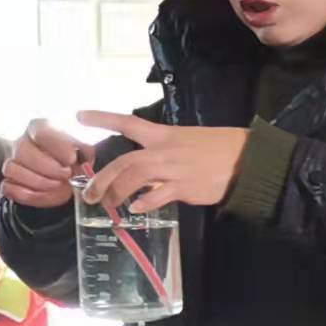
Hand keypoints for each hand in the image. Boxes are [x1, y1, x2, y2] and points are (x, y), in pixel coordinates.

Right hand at [0, 119, 83, 209]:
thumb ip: (84, 152)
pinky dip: (26, 194)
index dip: (56, 145)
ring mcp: (12, 162)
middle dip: (47, 166)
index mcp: (39, 128)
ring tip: (57, 185)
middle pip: (22, 150)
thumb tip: (83, 159)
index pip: (40, 131)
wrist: (62, 178)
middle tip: (66, 174)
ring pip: (12, 169)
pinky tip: (44, 194)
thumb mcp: (82, 151)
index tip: (72, 158)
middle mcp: (22, 142)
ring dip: (38, 181)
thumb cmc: (71, 159)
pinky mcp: (8, 182)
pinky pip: (8, 187)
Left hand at [76, 112, 247, 213]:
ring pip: (135, 177)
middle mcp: (164, 150)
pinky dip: (144, 202)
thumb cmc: (218, 148)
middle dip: (102, 177)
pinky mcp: (185, 187)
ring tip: (108, 205)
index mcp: (164, 134)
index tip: (79, 115)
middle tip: (88, 193)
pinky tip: (136, 210)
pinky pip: (158, 195)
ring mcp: (173, 169)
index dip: (103, 118)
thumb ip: (164, 153)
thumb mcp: (187, 141)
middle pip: (124, 160)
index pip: (128, 122)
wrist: (246, 158)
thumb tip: (146, 170)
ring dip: (116, 192)